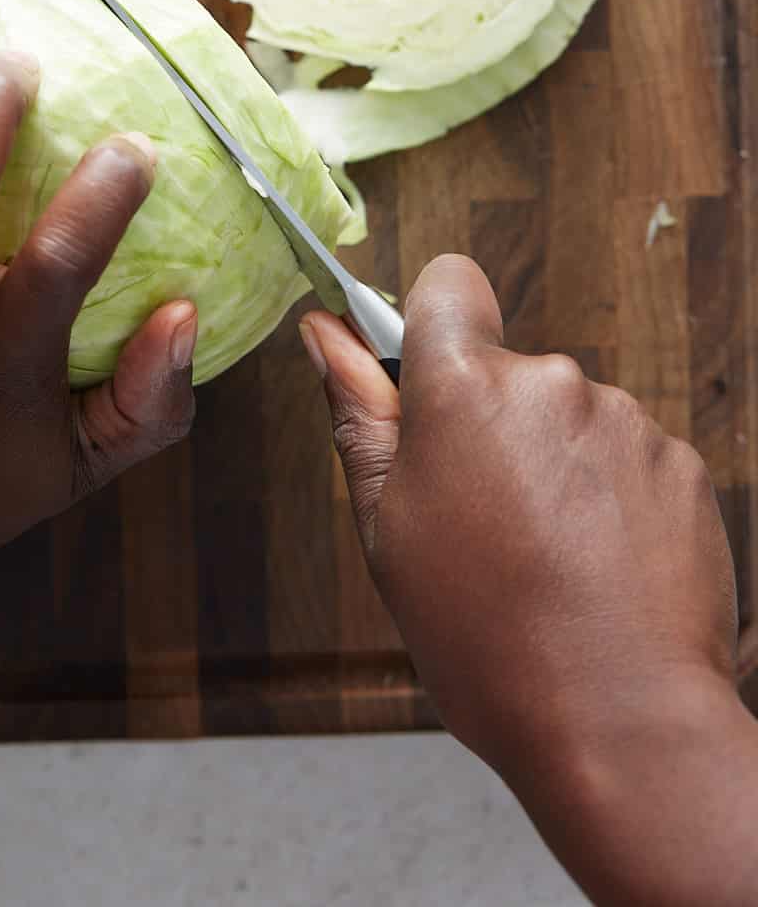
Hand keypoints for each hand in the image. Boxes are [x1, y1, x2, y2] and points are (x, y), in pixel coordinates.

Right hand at [299, 256, 737, 785]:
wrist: (621, 722)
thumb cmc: (487, 638)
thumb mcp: (388, 527)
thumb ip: (360, 414)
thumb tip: (325, 332)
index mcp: (465, 386)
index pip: (447, 284)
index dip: (432, 323)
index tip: (426, 384)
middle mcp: (552, 381)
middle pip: (507, 371)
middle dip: (491, 426)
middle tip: (481, 523)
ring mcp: (625, 421)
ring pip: (569, 419)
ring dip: (554, 466)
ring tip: (546, 562)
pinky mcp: (682, 465)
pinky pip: (628, 459)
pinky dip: (612, 501)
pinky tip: (598, 570)